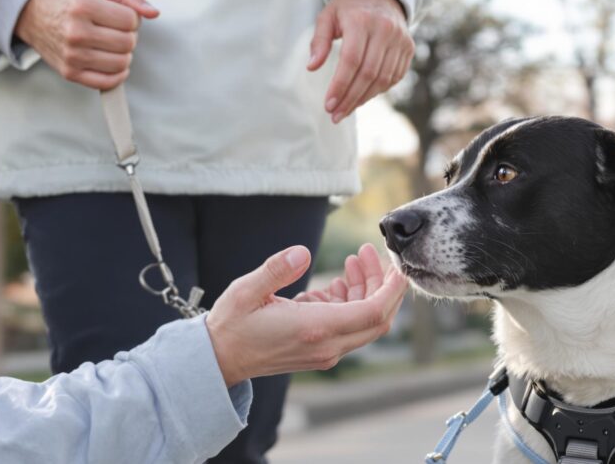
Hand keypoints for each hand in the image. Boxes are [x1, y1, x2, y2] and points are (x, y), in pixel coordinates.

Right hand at [14, 0, 158, 89]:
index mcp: (83, 6)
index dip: (131, 18)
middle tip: (115, 30)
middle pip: (128, 43)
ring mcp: (72, 55)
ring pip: (121, 63)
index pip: (130, 20)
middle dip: (128, 35)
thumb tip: (152, 12)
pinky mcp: (70, 72)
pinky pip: (107, 82)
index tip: (120, 15)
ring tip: (111, 43)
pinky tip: (111, 61)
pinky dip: (117, 74)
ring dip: (123, 54)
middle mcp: (76, 32)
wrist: (32, 12)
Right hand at [205, 244, 406, 386]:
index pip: (373, 312)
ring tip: (350, 262)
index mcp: (315, 329)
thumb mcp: (246, 290)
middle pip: (377, 318)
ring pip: (364, 322)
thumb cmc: (231, 326)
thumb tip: (302, 252)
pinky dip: (348, 303)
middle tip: (365, 253)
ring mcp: (325, 352)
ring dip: (364, 290)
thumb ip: (276, 270)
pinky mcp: (320, 351)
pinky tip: (331, 286)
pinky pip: (348, 327)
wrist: (218, 361)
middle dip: (381, 283)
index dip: (392, 288)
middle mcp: (327, 345)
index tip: (396, 264)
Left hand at [308, 0, 414, 122]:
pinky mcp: (409, 48)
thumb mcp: (327, 16)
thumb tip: (311, 68)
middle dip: (350, 99)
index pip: (351, 60)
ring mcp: (400, 39)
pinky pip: (394, 77)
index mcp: (362, 20)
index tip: (328, 104)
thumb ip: (319, 41)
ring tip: (346, 110)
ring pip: (383, 79)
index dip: (340, 86)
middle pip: (368, 73)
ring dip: (363, 99)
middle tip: (335, 115)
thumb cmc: (349, 7)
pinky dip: (378, 90)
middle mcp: (385, 30)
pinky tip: (362, 97)